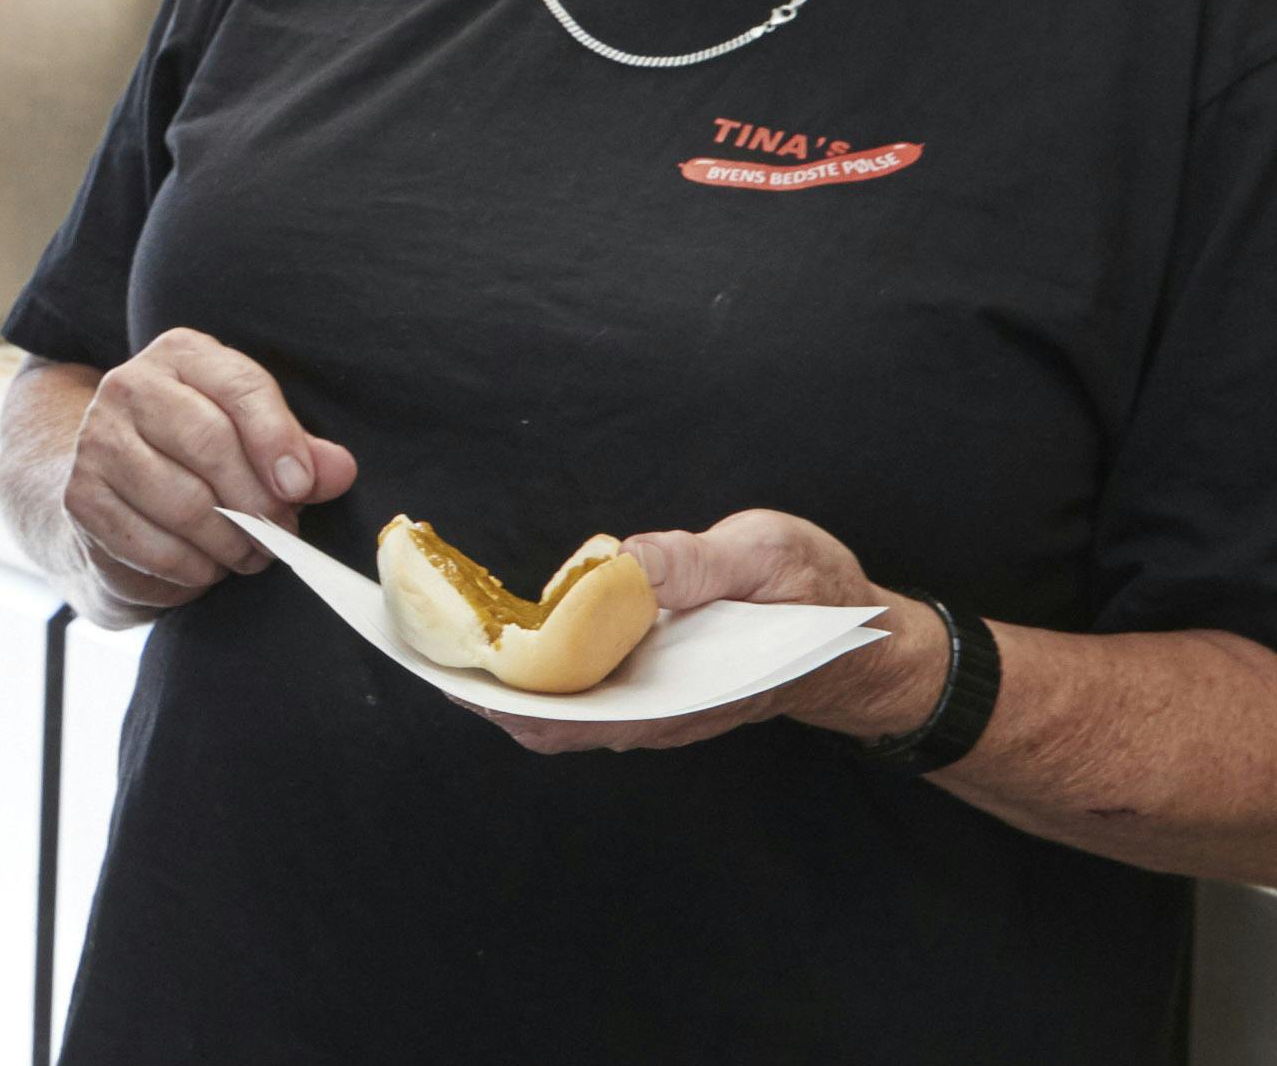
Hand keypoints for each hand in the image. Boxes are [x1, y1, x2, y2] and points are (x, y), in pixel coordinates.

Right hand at [53, 330, 353, 615]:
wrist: (112, 492)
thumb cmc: (198, 460)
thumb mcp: (254, 443)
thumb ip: (301, 454)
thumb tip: (339, 470)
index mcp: (182, 355)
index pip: (240, 387)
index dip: (278, 440)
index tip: (302, 488)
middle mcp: (129, 386)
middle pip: (210, 443)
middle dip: (258, 501)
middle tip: (283, 532)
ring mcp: (97, 441)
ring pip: (184, 502)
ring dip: (231, 543)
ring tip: (251, 553)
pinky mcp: (81, 498)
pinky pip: (155, 547)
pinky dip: (195, 569)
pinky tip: (207, 566)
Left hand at [478, 507, 943, 756]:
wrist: (860, 639)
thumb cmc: (816, 596)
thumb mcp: (766, 558)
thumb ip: (697, 562)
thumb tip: (625, 560)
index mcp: (676, 698)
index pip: (567, 718)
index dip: (500, 697)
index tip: (441, 666)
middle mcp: (653, 714)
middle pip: (542, 719)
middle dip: (477, 682)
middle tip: (415, 632)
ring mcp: (647, 702)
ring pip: (551, 705)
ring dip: (495, 672)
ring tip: (436, 621)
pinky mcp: (645, 680)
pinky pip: (573, 684)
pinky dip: (529, 658)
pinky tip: (497, 619)